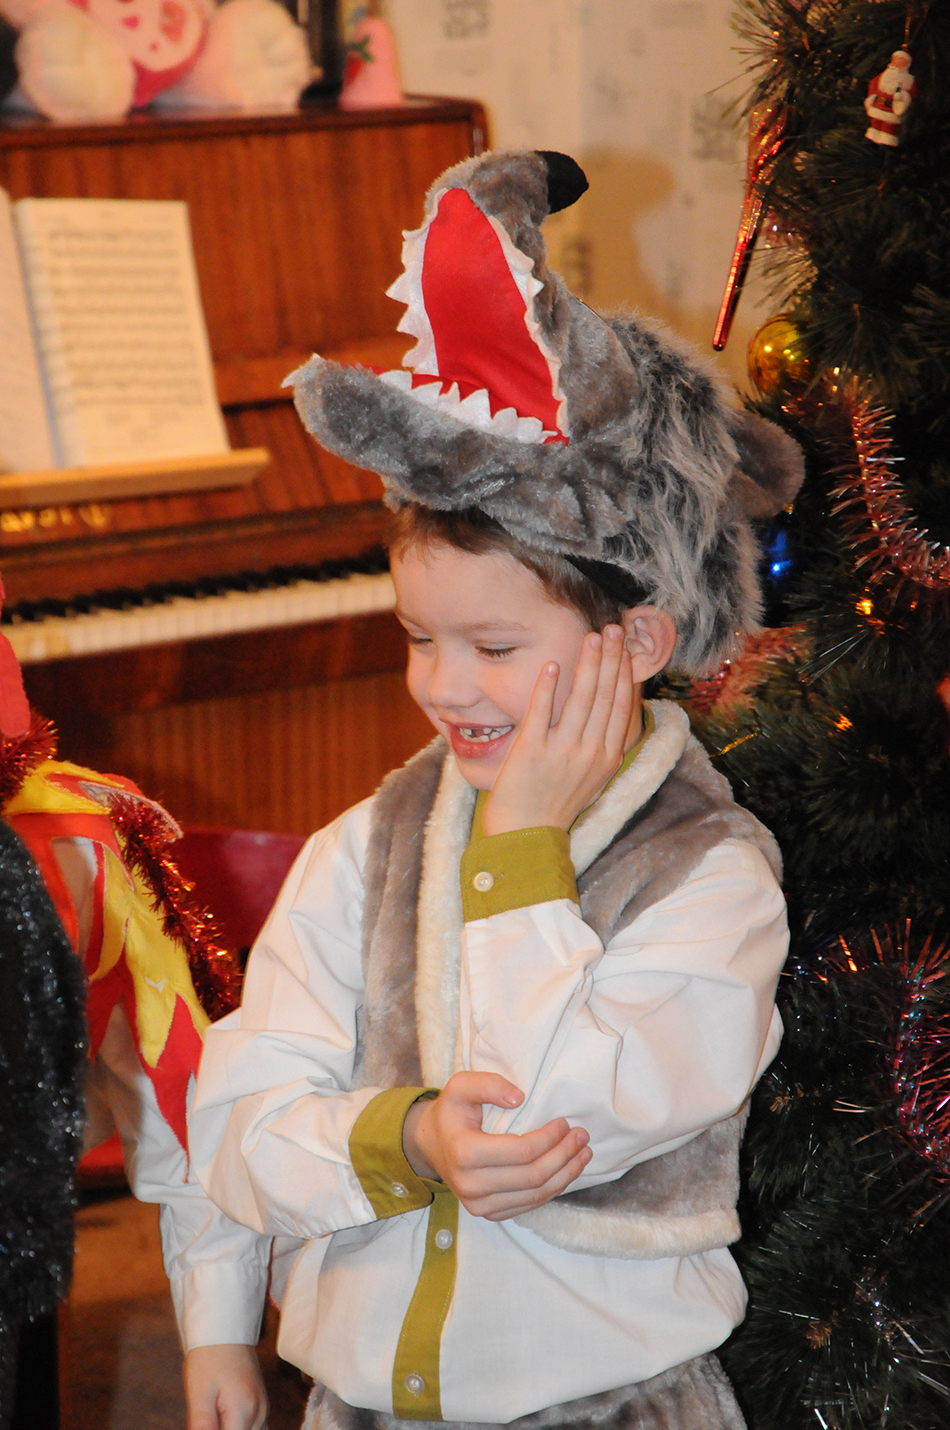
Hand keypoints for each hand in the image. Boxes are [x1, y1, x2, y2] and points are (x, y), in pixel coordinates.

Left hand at [184, 1343, 267, 1429]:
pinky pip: (255, 1428)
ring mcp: (263, 1407)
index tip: (204, 1422)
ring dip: (233, 1428)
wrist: (225, 1328)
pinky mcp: (261, 1403)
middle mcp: (260, 1412)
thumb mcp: (199, 1393)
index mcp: (245, 1411)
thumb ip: (202, 1426)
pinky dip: (240, 1428)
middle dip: (224, 1429)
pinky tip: (224, 1419)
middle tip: (207, 1415)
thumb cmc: (208, 1358)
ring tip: (214, 1415)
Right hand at [402, 1072, 590, 1220]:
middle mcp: (471, 1186)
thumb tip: (519, 1098)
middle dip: (564, 1156)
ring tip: (583, 1154)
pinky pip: (528, 1205)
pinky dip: (552, 1189)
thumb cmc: (451, 1112)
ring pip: (535, 1195)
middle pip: (533, 1176)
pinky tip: (566, 1172)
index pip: (521, 1152)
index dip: (549, 1138)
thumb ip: (488, 1084)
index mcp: (465, 1153)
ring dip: (565, 1175)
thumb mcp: (461, 1086)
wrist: (432, 1144)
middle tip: (582, 1137)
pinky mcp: (488, 1214)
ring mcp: (479, 1205)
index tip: (564, 1122)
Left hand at [482, 625, 633, 835]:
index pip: (621, 706)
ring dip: (587, 664)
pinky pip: (541, 712)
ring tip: (591, 637)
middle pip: (605, 696)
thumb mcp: (591, 776)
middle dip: (610, 658)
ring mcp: (561, 751)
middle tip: (613, 629)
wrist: (526, 833)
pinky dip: (547, 687)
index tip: (625, 648)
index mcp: (606, 757)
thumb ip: (601, 743)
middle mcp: (589, 752)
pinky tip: (551, 664)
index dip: (623, 674)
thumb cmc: (556, 802)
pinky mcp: (532, 750)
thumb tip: (611, 708)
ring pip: (580, 699)